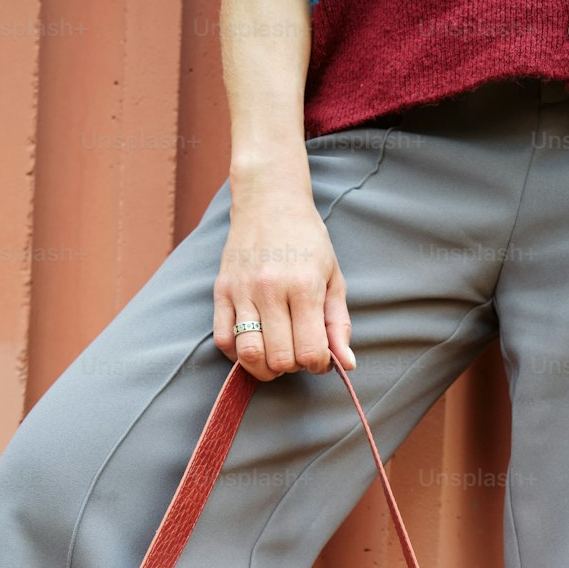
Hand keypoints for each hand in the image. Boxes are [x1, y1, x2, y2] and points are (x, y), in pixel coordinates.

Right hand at [213, 183, 353, 381]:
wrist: (269, 200)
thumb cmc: (307, 241)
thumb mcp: (333, 278)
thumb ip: (339, 324)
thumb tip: (347, 365)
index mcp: (304, 286)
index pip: (309, 352)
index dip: (317, 364)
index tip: (319, 356)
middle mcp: (270, 289)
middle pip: (279, 359)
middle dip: (292, 366)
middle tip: (297, 351)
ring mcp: (242, 290)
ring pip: (249, 354)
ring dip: (264, 367)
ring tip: (275, 353)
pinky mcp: (221, 290)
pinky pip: (223, 340)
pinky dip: (238, 354)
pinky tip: (254, 343)